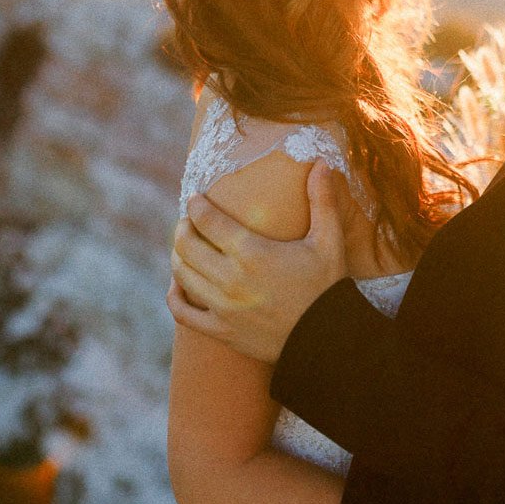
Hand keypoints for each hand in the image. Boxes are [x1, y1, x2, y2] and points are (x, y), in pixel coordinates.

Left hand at [167, 160, 350, 362]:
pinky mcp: (221, 331)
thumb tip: (321, 164)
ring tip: (185, 245)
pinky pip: (182, 313)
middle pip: (186, 245)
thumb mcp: (329, 242)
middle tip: (188, 220)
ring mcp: (223, 308)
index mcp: (253, 253)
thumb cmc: (327, 288)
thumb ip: (322, 201)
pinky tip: (179, 284)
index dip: (196, 205)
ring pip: (182, 274)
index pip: (207, 220)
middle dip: (183, 227)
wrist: (326, 340)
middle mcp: (231, 279)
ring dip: (178, 255)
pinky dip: (174, 295)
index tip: (195, 198)